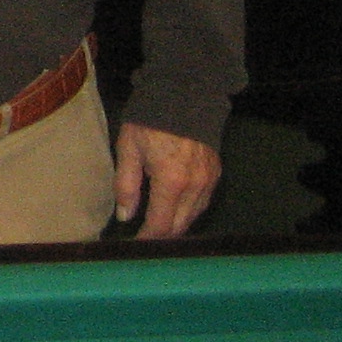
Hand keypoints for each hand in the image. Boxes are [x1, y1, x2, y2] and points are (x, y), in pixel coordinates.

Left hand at [115, 121, 219, 238]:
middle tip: (143, 239)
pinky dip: (188, 212)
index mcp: (171, 181)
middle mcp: (195, 186)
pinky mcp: (216, 174)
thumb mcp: (129, 149)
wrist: (184, 96)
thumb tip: (125, 216)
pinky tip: (174, 210)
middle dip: (161, 236)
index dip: (147, 239)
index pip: (160, 224)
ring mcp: (209, 180)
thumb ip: (126, 185)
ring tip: (156, 227)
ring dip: (175, 225)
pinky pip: (202, 203)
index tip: (134, 245)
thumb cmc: (150, 120)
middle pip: (179, 226)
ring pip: (193, 217)